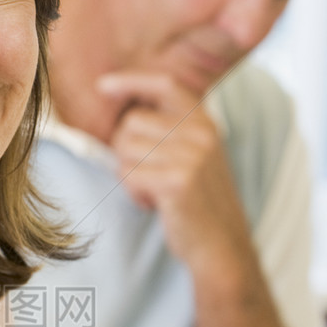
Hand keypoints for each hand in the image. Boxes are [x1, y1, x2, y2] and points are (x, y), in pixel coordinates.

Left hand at [99, 71, 251, 273]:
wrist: (222, 245)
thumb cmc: (199, 203)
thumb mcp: (195, 155)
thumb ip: (171, 130)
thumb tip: (124, 111)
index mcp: (205, 122)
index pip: (165, 84)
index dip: (131, 81)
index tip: (103, 86)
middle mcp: (202, 133)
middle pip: (132, 121)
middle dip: (125, 149)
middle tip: (145, 174)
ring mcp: (192, 155)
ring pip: (125, 149)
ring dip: (129, 174)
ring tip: (152, 190)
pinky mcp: (177, 181)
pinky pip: (128, 174)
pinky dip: (133, 192)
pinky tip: (153, 203)